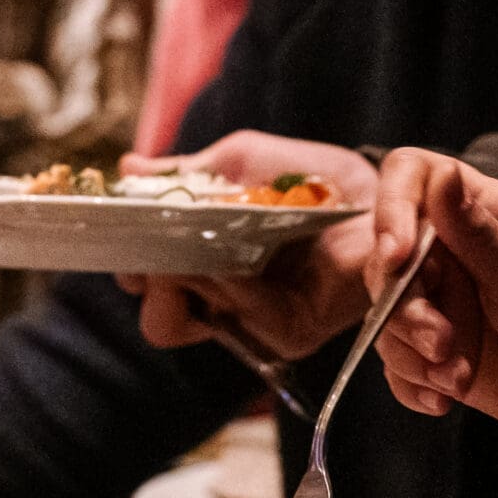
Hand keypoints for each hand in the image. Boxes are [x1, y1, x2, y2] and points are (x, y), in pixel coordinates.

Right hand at [127, 132, 379, 360]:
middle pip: (159, 320)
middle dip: (152, 279)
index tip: (133, 227)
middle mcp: (219, 302)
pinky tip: (241, 258)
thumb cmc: (303, 177)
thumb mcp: (239, 163)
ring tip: (205, 239)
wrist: (371, 189)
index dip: (132, 262)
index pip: (144, 283)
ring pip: (191, 323)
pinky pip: (245, 319)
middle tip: (165, 242)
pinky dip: (235, 289)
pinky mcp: (289, 334)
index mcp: (198, 265)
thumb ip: (184, 172)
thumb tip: (126, 171)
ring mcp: (252, 323)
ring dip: (189, 277)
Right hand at [369, 148, 497, 436]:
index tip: (398, 256)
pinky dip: (415, 385)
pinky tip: (447, 398)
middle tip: (443, 343)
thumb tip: (440, 178)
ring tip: (458, 377)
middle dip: (405, 308)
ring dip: (412, 354)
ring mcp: (445, 305)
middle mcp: (454, 254)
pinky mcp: (441, 354)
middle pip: (388, 261)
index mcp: (481, 213)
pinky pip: (399, 366)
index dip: (392, 210)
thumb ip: (477, 234)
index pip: (413, 179)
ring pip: (387, 319)